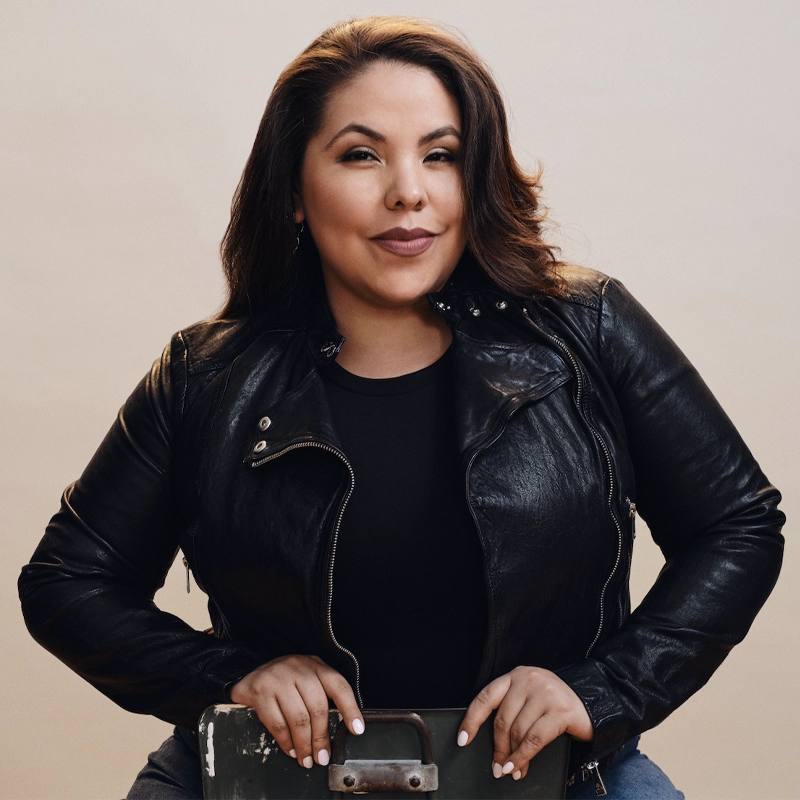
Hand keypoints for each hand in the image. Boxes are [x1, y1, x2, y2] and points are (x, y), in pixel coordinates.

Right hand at [229, 654, 363, 768]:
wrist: (251, 675)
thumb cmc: (285, 681)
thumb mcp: (307, 680)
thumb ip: (322, 696)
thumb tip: (341, 728)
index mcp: (315, 665)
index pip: (338, 685)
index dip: (350, 709)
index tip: (357, 730)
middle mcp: (298, 668)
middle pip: (318, 707)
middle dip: (322, 737)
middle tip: (322, 756)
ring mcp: (278, 678)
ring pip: (298, 718)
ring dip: (304, 744)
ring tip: (307, 758)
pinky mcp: (260, 691)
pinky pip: (277, 723)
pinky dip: (286, 742)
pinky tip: (291, 750)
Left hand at [457, 666, 592, 780]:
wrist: (593, 703)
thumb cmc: (554, 705)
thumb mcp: (530, 698)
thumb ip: (511, 709)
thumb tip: (492, 744)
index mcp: (516, 675)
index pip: (485, 697)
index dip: (471, 720)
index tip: (462, 739)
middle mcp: (528, 679)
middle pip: (502, 720)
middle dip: (497, 748)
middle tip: (497, 767)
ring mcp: (546, 693)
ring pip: (518, 731)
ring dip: (512, 756)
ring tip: (510, 770)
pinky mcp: (561, 710)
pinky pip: (534, 740)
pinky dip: (523, 757)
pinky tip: (519, 767)